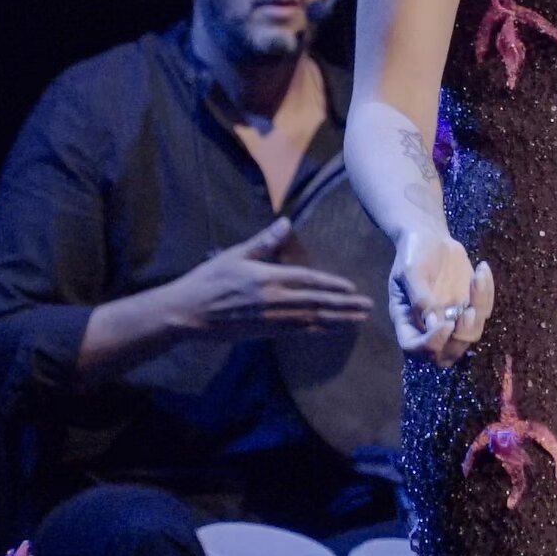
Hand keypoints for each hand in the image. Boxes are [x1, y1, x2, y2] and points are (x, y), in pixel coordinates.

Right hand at [165, 217, 374, 339]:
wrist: (188, 313)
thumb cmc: (210, 279)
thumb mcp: (236, 255)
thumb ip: (264, 241)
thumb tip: (286, 222)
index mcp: (268, 278)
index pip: (308, 281)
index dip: (332, 285)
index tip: (352, 288)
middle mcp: (274, 301)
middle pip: (316, 303)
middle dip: (344, 306)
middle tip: (368, 307)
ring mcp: (271, 320)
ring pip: (311, 320)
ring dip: (337, 321)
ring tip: (359, 320)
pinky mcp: (265, 333)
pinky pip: (297, 332)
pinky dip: (317, 331)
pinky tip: (331, 330)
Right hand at [389, 227, 493, 365]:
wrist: (429, 238)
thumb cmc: (412, 253)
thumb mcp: (410, 270)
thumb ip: (419, 297)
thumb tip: (432, 322)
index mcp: (407, 320)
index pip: (415, 347)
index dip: (431, 344)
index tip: (446, 324)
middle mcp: (429, 327)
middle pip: (446, 354)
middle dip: (461, 338)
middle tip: (468, 312)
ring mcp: (451, 319)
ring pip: (469, 336)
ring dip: (478, 316)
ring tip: (477, 281)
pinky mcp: (469, 307)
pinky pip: (483, 313)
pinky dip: (486, 294)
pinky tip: (481, 270)